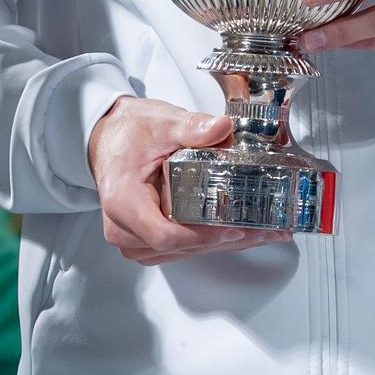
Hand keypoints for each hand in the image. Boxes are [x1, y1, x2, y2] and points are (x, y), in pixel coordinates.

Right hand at [87, 96, 285, 265]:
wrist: (109, 137)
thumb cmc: (127, 133)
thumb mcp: (160, 123)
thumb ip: (191, 127)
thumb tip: (220, 129)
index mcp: (124, 201)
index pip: (165, 234)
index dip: (202, 237)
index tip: (232, 228)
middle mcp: (124, 227)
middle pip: (180, 247)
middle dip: (226, 241)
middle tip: (266, 232)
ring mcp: (134, 237)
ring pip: (183, 252)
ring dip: (222, 244)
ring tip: (262, 233)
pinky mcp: (146, 238)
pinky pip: (180, 247)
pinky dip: (210, 240)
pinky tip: (239, 232)